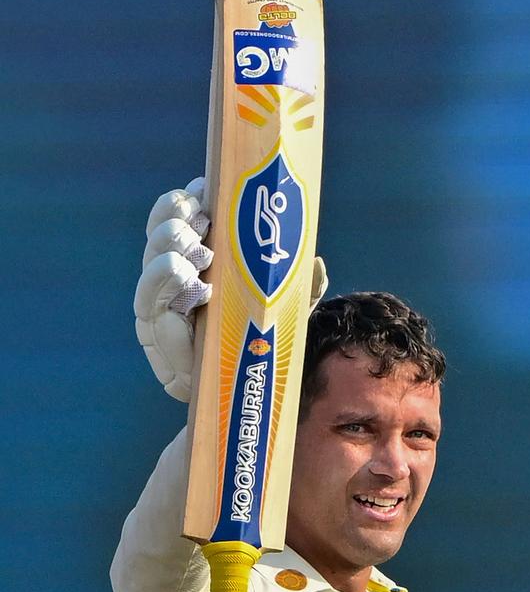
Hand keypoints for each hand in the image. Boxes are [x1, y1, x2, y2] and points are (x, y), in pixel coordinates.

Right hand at [135, 179, 328, 401]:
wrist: (244, 403)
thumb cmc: (260, 348)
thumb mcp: (284, 312)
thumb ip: (298, 288)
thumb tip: (316, 262)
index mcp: (195, 266)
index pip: (176, 221)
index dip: (184, 201)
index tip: (205, 187)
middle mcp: (171, 286)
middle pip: (157, 238)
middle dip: (175, 221)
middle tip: (204, 222)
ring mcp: (161, 314)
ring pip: (151, 269)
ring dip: (171, 255)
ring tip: (200, 258)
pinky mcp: (160, 343)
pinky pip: (154, 312)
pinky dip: (170, 291)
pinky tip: (197, 289)